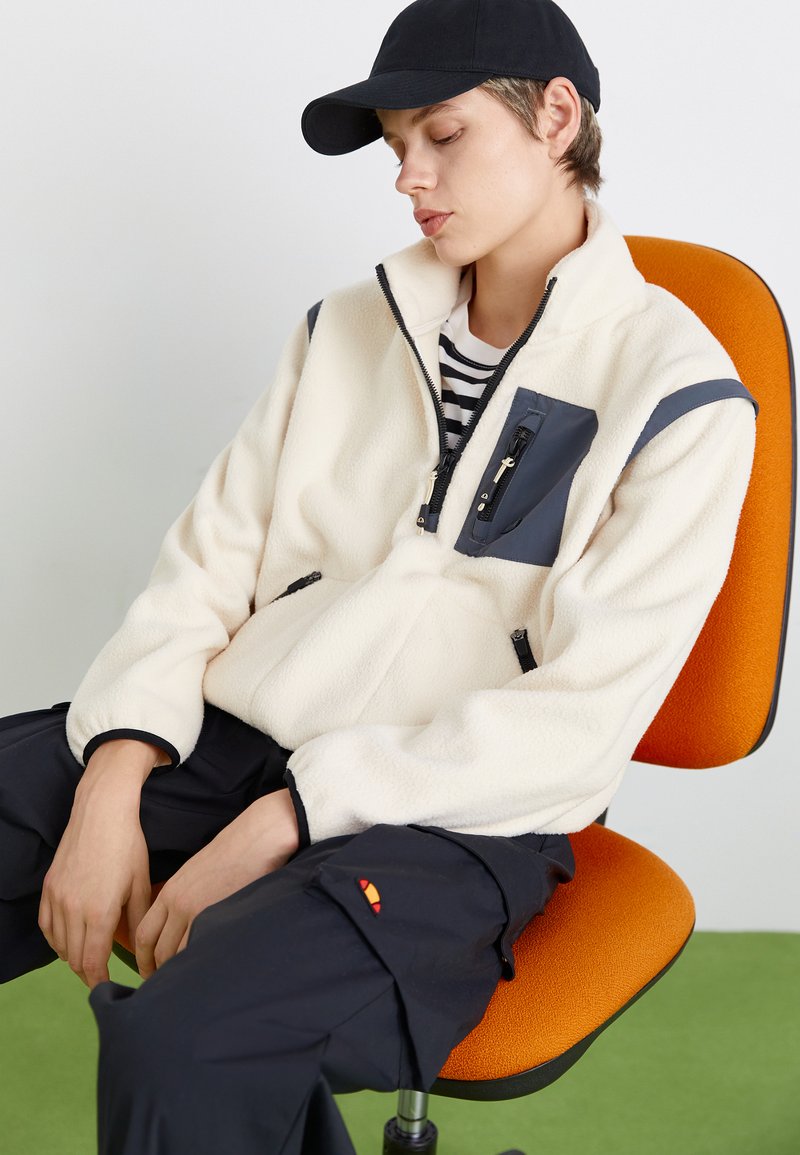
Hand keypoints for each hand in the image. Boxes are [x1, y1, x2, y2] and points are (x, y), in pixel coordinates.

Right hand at [38, 742, 159, 989]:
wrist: (101, 813)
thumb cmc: (128, 846)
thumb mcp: (139, 885)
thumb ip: (137, 922)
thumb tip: (141, 950)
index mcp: (100, 913)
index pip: (92, 963)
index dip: (98, 982)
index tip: (105, 989)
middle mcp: (74, 910)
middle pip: (74, 959)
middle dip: (88, 972)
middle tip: (101, 976)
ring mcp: (58, 898)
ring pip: (59, 945)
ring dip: (73, 956)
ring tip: (89, 957)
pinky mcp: (48, 888)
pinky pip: (47, 926)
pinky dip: (57, 939)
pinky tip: (70, 938)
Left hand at [134, 788, 298, 979]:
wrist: (257, 838)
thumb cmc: (234, 854)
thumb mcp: (197, 874)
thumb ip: (183, 900)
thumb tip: (181, 929)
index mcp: (170, 892)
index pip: (144, 934)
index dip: (143, 959)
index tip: (149, 972)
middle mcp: (177, 903)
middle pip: (157, 950)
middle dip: (157, 972)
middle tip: (166, 987)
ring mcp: (196, 911)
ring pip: (175, 955)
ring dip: (177, 973)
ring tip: (185, 986)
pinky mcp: (217, 915)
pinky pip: (198, 950)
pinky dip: (196, 965)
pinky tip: (203, 972)